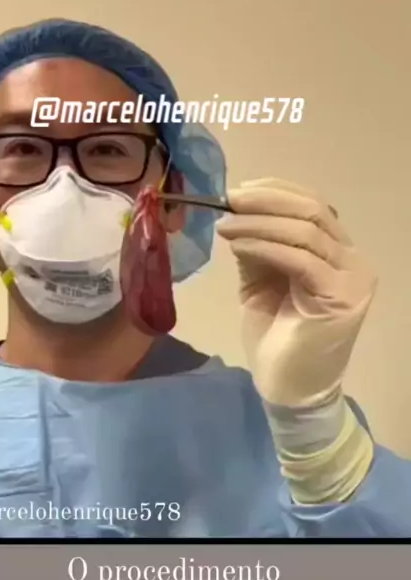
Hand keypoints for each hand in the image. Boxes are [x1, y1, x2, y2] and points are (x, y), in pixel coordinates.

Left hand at [216, 178, 376, 407]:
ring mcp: (351, 278)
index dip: (277, 192)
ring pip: (306, 231)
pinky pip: (299, 259)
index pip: (313, 207)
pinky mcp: (340, 296)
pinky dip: (265, 246)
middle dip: (267, 200)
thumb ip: (259, 250)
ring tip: (226, 222)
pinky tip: (238, 244)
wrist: (289, 390)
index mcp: (338, 255)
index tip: (239, 189)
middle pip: (313, 211)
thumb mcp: (262, 284)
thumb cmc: (277, 341)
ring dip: (260, 222)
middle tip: (230, 199)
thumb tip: (240, 214)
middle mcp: (353, 261)